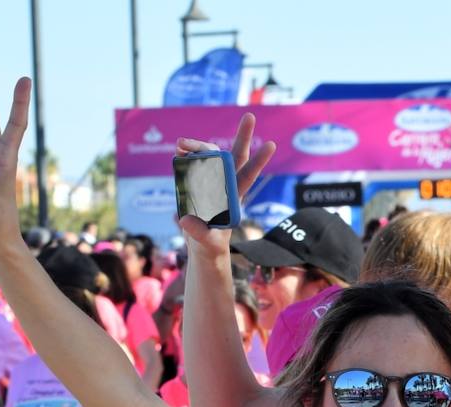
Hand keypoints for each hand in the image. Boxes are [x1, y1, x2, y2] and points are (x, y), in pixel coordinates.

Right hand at [176, 114, 274, 255]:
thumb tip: (185, 220)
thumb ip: (200, 234)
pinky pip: (194, 163)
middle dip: (243, 136)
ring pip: (210, 156)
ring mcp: (211, 182)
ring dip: (198, 146)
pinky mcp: (197, 182)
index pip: (247, 176)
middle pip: (235, 157)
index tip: (271, 144)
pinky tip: (179, 151)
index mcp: (234, 199)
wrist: (202, 246)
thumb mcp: (208, 244)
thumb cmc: (210, 246)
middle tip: (250, 115)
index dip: (258, 161)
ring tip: (180, 146)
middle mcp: (225, 186)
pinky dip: (187, 154)